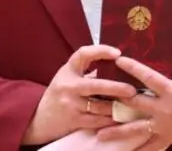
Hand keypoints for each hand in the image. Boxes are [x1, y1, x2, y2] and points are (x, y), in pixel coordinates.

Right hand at [22, 44, 138, 144]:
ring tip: (131, 104)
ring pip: (100, 106)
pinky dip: (110, 119)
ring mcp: (71, 104)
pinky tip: (120, 117)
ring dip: (117, 106)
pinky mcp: (74, 120)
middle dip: (116, 88)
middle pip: (96, 85)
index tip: (118, 53)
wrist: (39, 117)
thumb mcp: (69, 77)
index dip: (101, 51)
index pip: (84, 54)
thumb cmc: (60, 93)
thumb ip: (89, 73)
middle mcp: (68, 86)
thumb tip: (118, 67)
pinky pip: (97, 120)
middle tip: (132, 89)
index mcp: (68, 70)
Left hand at [96, 47, 171, 149]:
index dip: (133, 68)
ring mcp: (166, 126)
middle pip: (136, 104)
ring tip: (99, 133)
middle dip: (117, 99)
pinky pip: (150, 146)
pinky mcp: (169, 138)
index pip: (149, 78)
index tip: (119, 60)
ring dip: (117, 131)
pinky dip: (137, 149)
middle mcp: (166, 110)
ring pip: (137, 129)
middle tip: (98, 95)